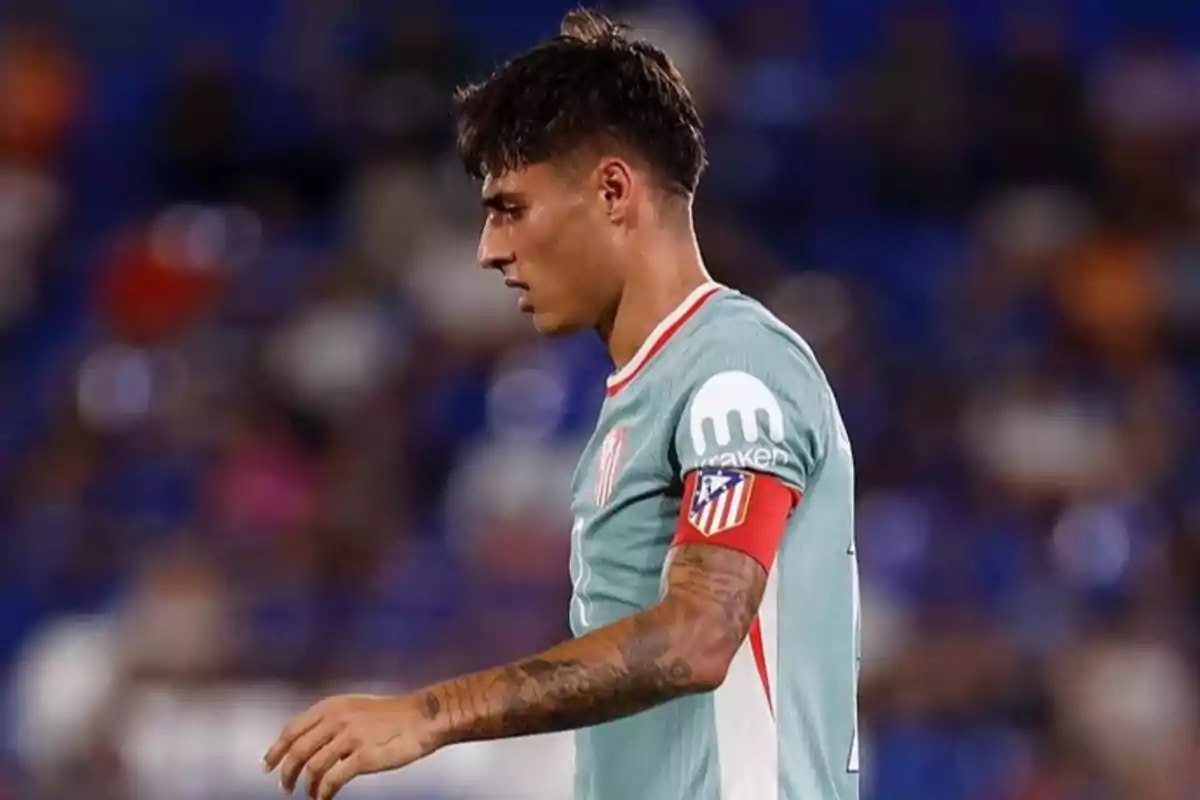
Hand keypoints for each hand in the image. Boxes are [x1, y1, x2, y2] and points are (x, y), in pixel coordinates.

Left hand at [262, 693, 444, 799]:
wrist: (422, 718)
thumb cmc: (391, 716)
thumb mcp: (355, 707)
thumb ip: (331, 719)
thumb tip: (306, 742)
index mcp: (332, 706)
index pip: (292, 730)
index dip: (275, 750)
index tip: (267, 766)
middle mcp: (337, 719)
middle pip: (297, 751)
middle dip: (286, 773)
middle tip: (285, 787)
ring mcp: (350, 738)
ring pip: (312, 768)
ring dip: (307, 786)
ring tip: (310, 794)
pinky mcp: (364, 757)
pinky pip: (332, 780)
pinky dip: (323, 793)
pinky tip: (324, 798)